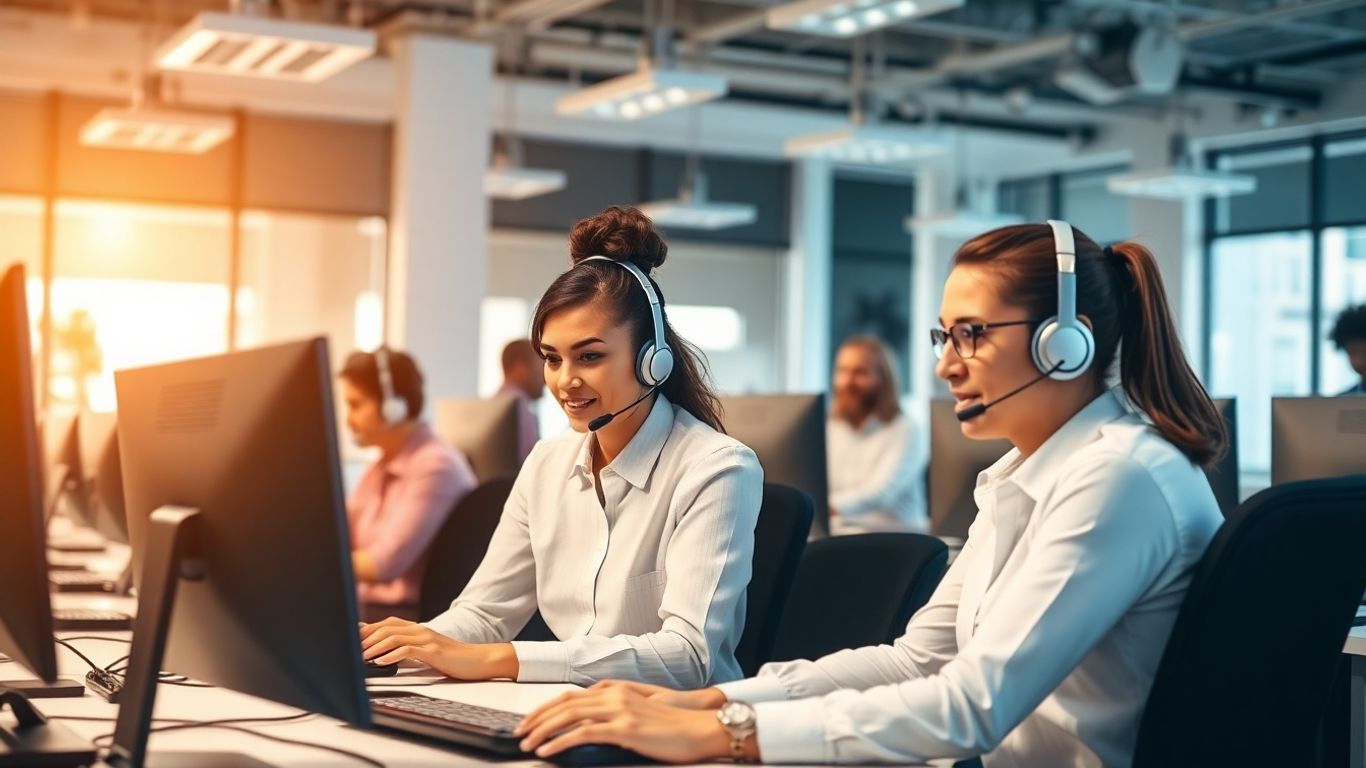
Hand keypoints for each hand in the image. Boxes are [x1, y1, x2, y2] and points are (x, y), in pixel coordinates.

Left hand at [359, 617, 518, 679]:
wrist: (478, 660)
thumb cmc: (453, 659)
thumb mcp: (427, 651)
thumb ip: (408, 648)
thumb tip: (384, 653)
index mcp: (418, 629)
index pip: (387, 623)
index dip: (368, 629)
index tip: (352, 637)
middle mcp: (420, 630)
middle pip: (387, 627)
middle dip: (366, 637)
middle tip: (350, 648)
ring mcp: (427, 639)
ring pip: (394, 637)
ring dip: (375, 647)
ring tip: (362, 657)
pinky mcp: (433, 651)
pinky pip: (407, 650)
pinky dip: (391, 656)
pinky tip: (381, 663)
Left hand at [515, 684, 733, 763]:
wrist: (701, 727)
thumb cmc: (674, 725)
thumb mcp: (639, 713)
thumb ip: (615, 712)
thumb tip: (592, 724)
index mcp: (616, 690)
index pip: (571, 696)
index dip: (546, 708)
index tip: (530, 721)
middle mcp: (614, 695)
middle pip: (564, 703)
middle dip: (537, 718)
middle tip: (519, 733)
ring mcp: (619, 710)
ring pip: (569, 715)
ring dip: (543, 730)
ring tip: (527, 743)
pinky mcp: (625, 729)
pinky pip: (583, 733)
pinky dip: (560, 741)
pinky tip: (548, 751)